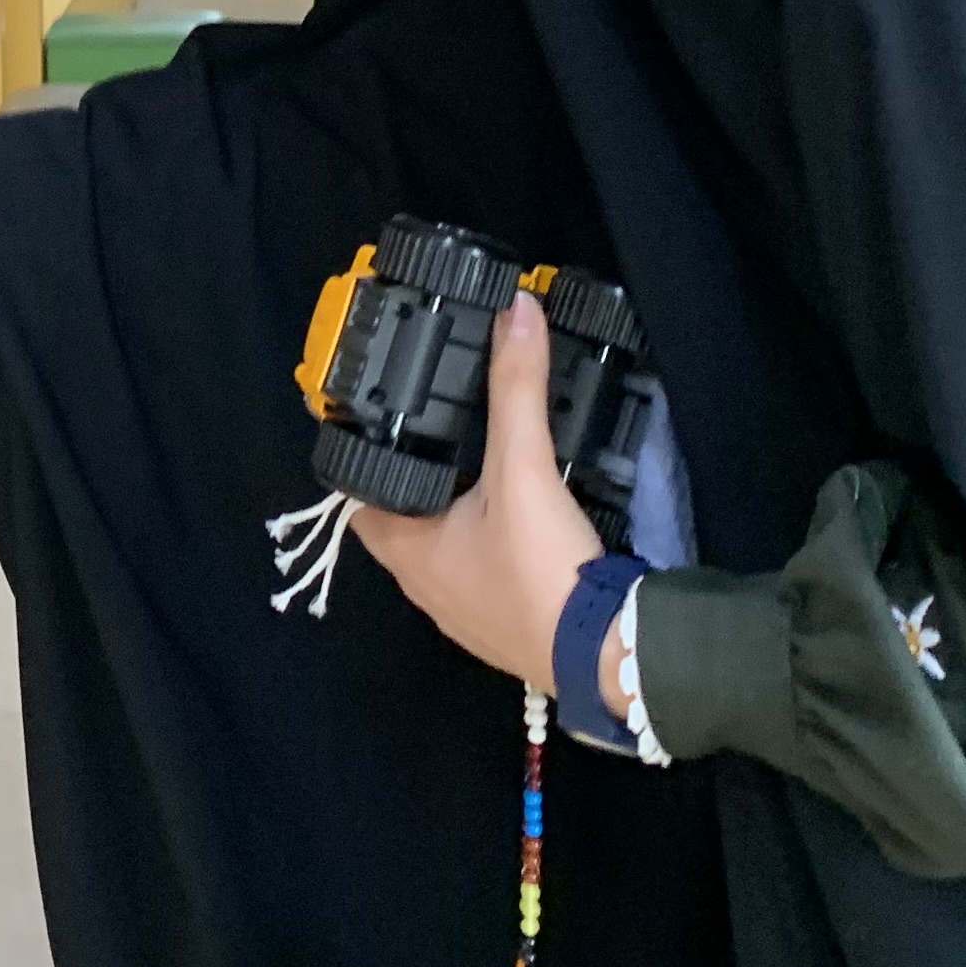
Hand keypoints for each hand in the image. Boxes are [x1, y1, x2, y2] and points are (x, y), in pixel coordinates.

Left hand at [346, 295, 604, 690]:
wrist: (605, 655)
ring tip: (478, 460)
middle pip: (403, 519)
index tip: (384, 419)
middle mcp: (424, 587)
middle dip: (418, 478)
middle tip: (439, 428)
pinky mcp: (505, 622)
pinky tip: (519, 516)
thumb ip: (517, 389)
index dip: (367, 459)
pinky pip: (483, 570)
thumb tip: (515, 311)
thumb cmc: (541, 570)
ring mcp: (464, 611)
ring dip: (456, 510)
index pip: (360, 498)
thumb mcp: (524, 468)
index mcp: (406, 553)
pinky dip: (491, 539)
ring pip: (445, 547)